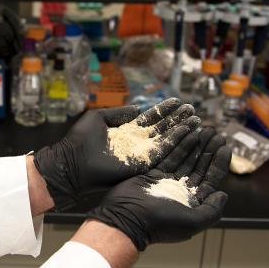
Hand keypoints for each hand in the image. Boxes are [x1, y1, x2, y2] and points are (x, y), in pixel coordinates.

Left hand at [33, 98, 200, 210]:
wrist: (73, 161)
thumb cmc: (80, 140)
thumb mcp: (99, 117)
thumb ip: (120, 112)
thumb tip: (138, 108)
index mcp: (126, 132)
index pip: (150, 119)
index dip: (164, 111)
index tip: (178, 102)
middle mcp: (136, 144)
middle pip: (161, 129)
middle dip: (177, 120)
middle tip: (192, 110)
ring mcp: (140, 155)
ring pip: (166, 141)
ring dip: (181, 131)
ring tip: (196, 120)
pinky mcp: (142, 165)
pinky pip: (162, 153)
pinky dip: (176, 144)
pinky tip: (188, 133)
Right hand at [85, 130, 229, 249]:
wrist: (127, 219)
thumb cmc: (160, 224)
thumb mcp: (192, 222)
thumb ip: (212, 210)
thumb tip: (223, 194)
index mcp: (192, 203)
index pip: (210, 180)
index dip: (219, 163)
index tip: (226, 148)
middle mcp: (181, 191)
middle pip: (199, 166)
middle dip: (208, 150)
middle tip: (215, 134)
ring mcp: (166, 182)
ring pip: (185, 159)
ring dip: (195, 145)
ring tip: (203, 130)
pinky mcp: (152, 174)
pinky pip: (168, 156)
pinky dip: (178, 145)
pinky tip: (187, 134)